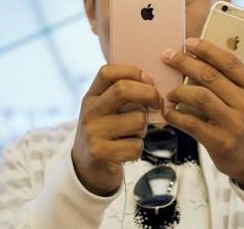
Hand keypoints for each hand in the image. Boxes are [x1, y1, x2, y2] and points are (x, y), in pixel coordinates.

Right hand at [72, 64, 161, 195]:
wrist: (85, 170)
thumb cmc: (105, 134)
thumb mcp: (104, 111)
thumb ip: (120, 96)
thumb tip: (152, 84)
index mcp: (91, 97)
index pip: (107, 72)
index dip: (132, 71)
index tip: (149, 80)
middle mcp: (89, 112)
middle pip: (123, 90)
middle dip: (149, 94)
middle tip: (158, 103)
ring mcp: (93, 133)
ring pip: (136, 120)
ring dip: (143, 128)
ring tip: (133, 134)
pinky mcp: (101, 153)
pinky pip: (136, 145)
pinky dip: (138, 148)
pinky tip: (126, 151)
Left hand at [161, 38, 243, 188]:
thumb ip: (237, 84)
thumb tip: (203, 61)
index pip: (229, 62)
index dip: (206, 49)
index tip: (188, 43)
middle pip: (210, 75)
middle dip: (185, 63)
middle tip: (168, 56)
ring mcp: (235, 124)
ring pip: (199, 96)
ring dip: (179, 91)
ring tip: (170, 92)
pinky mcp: (220, 142)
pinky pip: (191, 123)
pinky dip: (175, 115)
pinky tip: (169, 111)